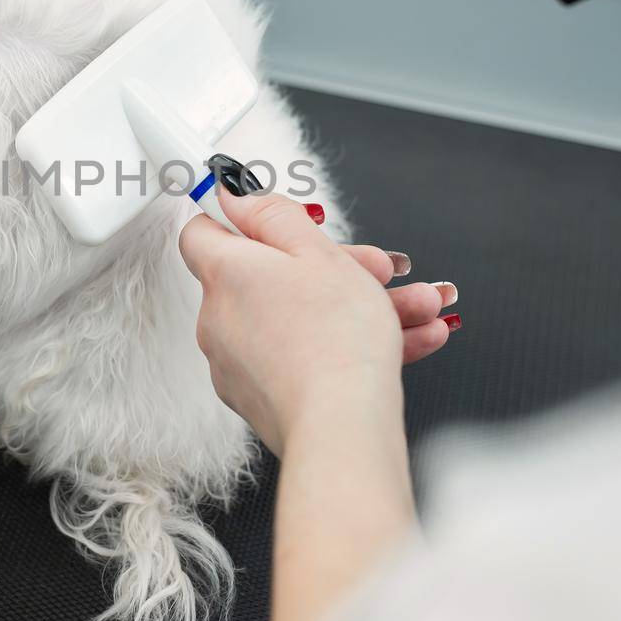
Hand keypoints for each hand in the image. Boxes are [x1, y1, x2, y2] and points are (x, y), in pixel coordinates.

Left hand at [178, 189, 458, 455]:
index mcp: (225, 273)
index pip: (203, 230)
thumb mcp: (315, 251)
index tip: (269, 215)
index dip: (238, 217)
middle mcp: (219, 318)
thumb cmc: (334, 340)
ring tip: (417, 308)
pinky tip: (410, 339)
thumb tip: (232, 193)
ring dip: (360, 308)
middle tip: (381, 271)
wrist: (342, 427)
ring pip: (300, 317)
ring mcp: (237, 362)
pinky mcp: (261, 397)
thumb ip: (273, 214)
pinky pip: (305, 356)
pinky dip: (350, 346)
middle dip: (336, 268)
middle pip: (271, 275)